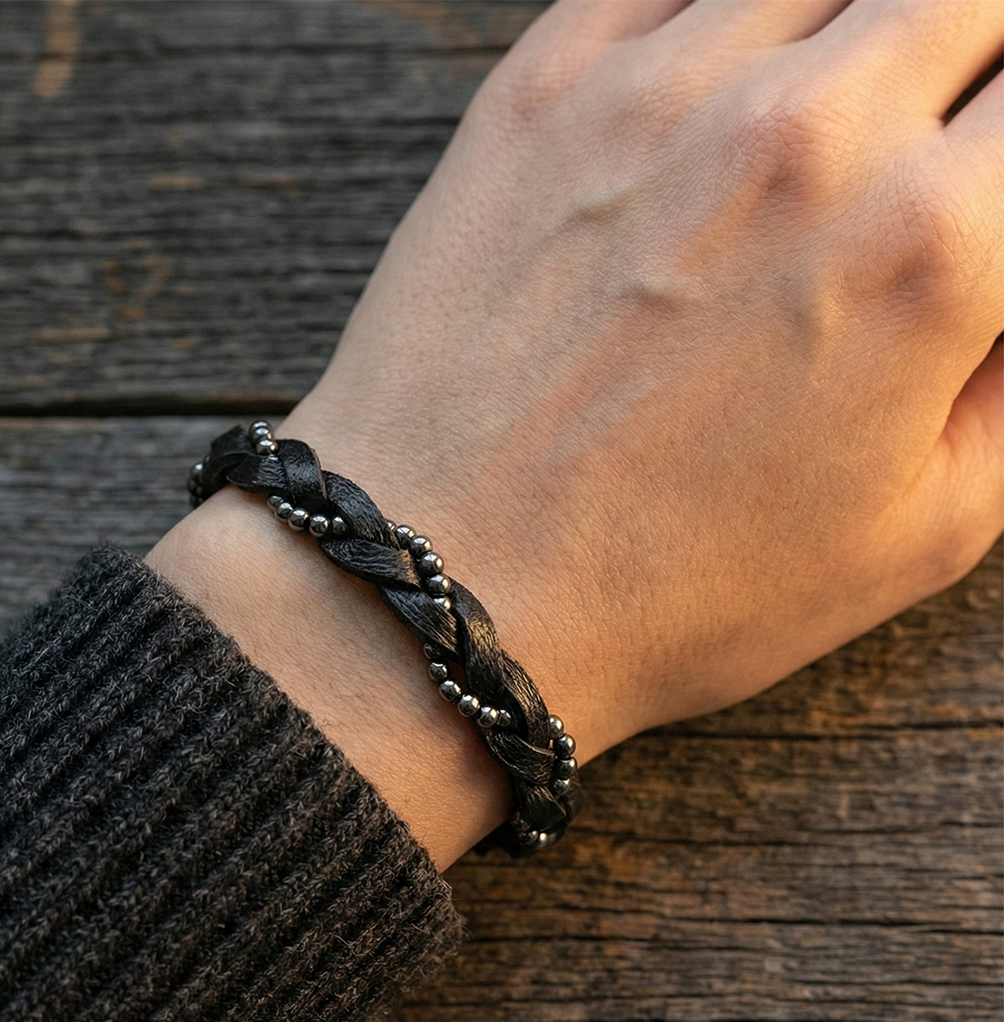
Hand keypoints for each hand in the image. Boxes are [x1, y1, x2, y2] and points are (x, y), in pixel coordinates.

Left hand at [151, 0, 1002, 867]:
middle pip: (961, 0)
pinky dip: (725, 15)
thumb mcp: (916, 532)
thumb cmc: (670, 588)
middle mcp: (806, 136)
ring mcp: (661, 93)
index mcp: (927, 247)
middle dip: (966, 63)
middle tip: (923, 146)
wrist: (445, 582)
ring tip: (821, 126)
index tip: (985, 180)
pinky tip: (719, 83)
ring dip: (855, 30)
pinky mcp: (545, 89)